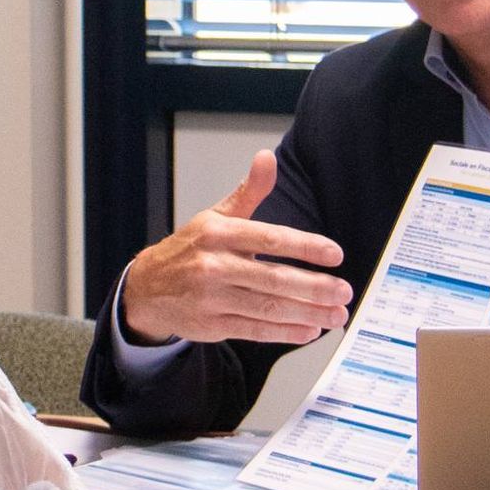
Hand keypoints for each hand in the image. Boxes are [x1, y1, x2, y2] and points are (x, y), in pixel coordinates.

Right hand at [118, 151, 350, 348]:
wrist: (146, 288)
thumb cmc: (190, 249)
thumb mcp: (216, 216)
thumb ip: (249, 191)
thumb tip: (267, 157)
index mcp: (219, 233)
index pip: (270, 238)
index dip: (305, 247)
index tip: (334, 254)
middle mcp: (214, 265)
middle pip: (273, 278)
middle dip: (314, 287)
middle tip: (343, 290)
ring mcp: (212, 298)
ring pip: (268, 308)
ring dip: (307, 313)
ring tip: (336, 314)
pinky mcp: (211, 325)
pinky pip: (255, 330)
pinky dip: (285, 332)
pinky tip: (309, 330)